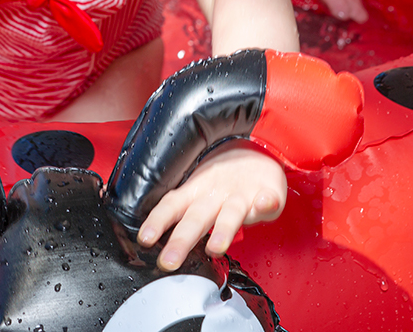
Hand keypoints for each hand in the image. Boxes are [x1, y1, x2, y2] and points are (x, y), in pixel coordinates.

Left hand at [137, 142, 286, 268]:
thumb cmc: (224, 178)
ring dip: (223, 230)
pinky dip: (266, 202)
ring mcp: (241, 194)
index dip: (157, 221)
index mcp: (196, 193)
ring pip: (231, 213)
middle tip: (169, 261)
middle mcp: (215, 194)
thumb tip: (154, 233)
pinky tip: (265, 205)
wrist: (256, 152)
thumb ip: (182, 214)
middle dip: (181, 240)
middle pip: (196, 218)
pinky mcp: (267, 192)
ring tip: (216, 247)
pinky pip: (268, 198)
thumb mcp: (198, 191)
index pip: (171, 206)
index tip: (144, 239)